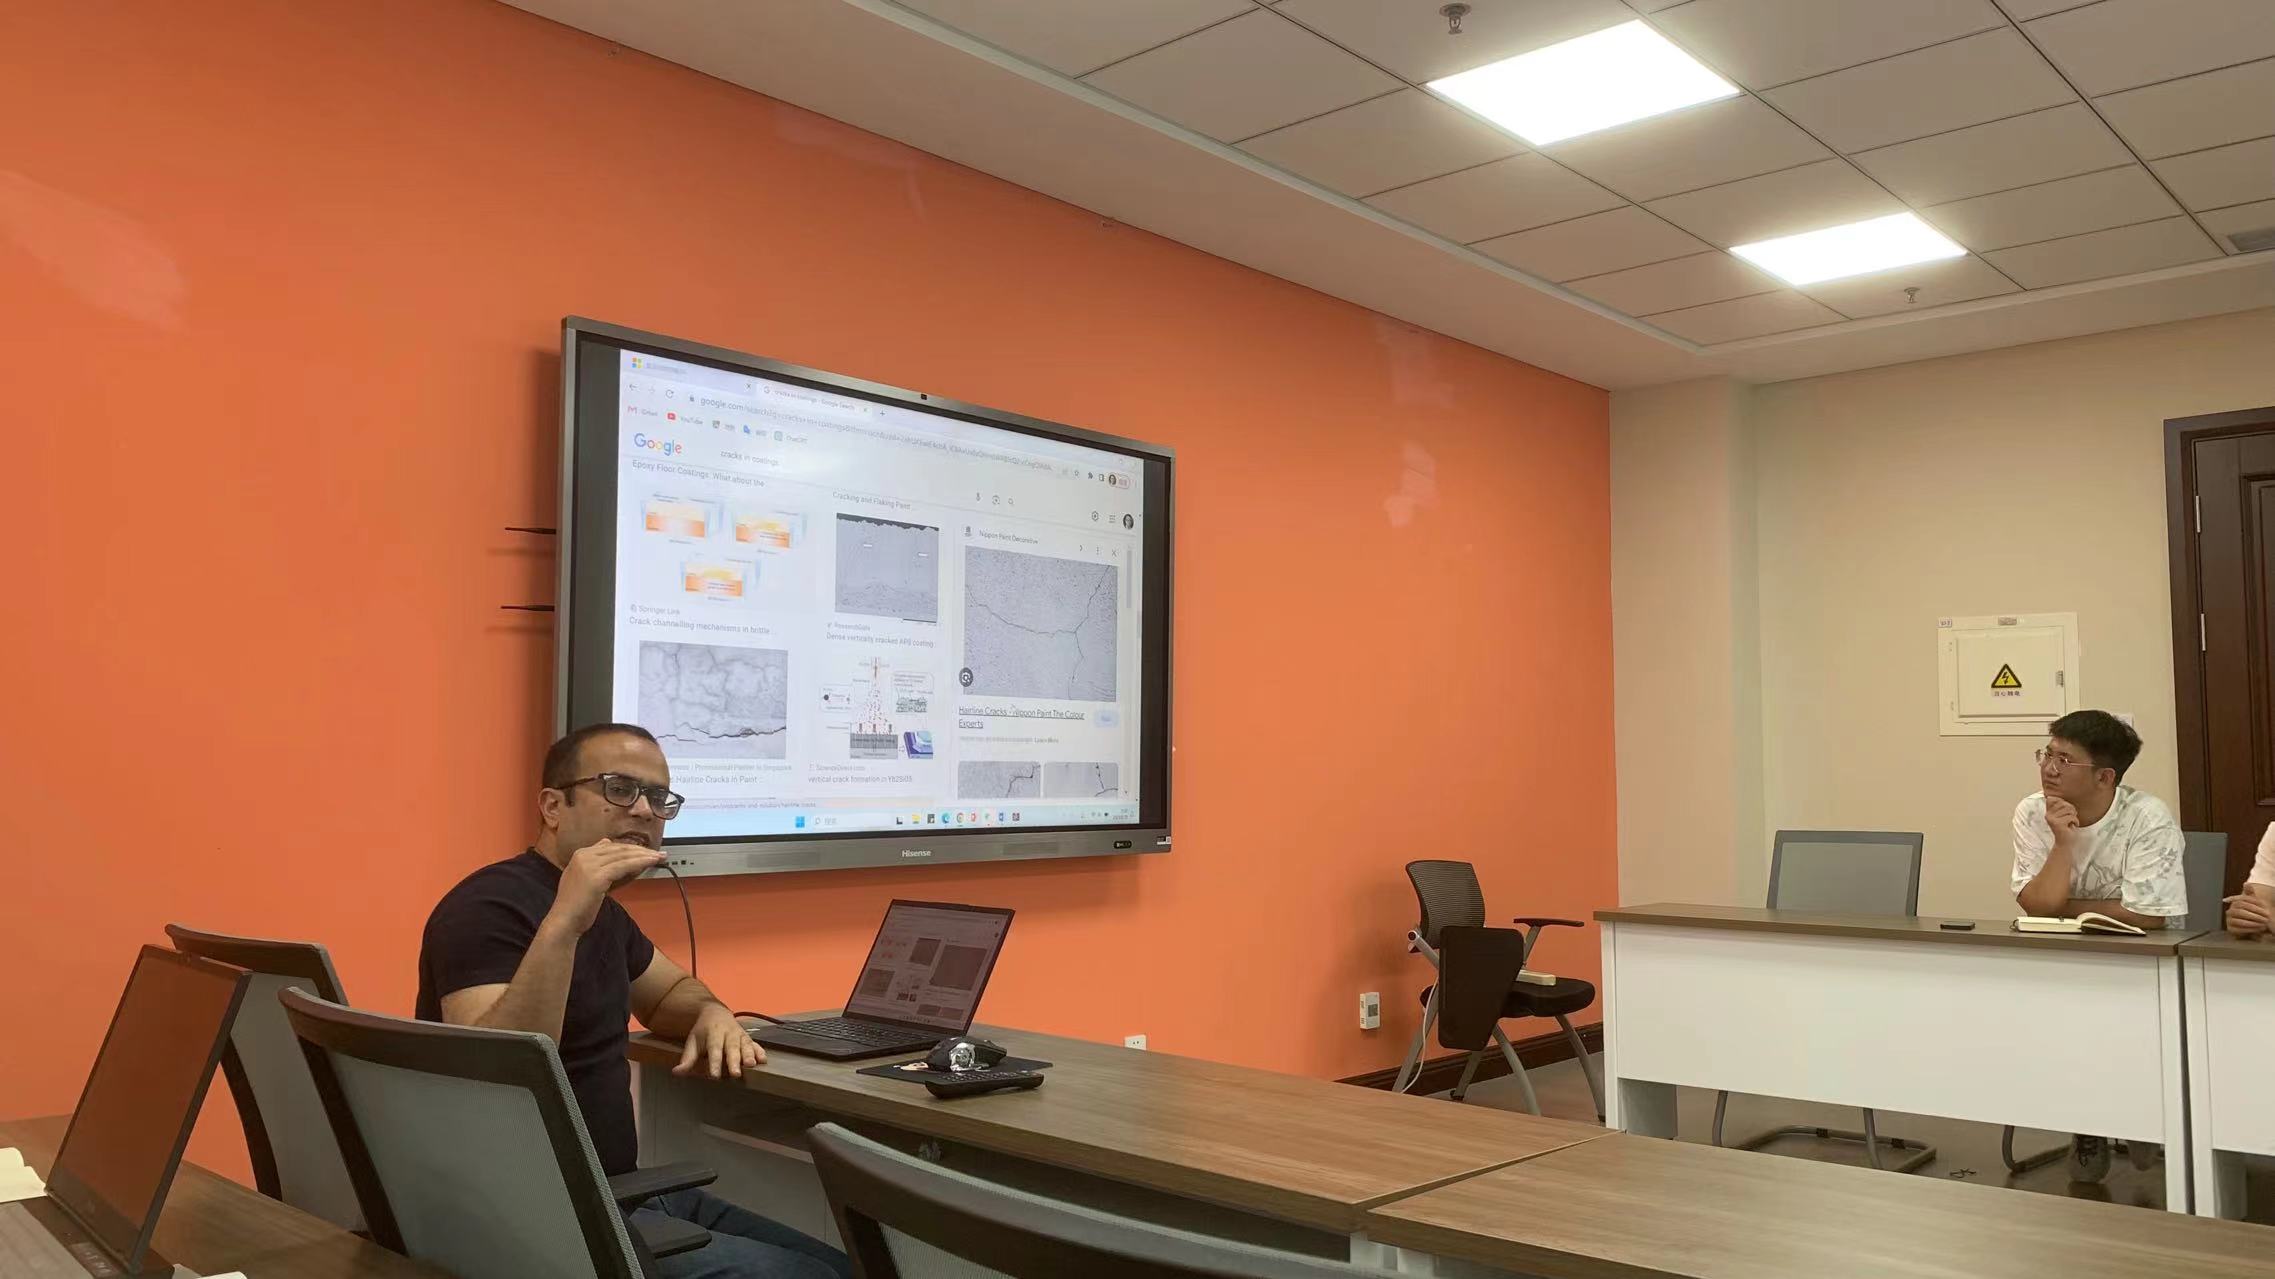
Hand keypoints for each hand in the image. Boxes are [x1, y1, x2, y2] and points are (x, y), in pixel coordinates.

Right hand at [547, 840, 663, 934]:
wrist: (564, 921)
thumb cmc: (577, 905)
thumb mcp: (585, 878)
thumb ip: (597, 863)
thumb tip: (608, 843)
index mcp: (580, 854)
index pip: (612, 847)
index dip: (631, 849)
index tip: (646, 852)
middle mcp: (584, 855)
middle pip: (619, 849)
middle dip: (641, 851)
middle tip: (658, 853)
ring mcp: (589, 864)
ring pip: (624, 856)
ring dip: (644, 855)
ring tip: (659, 857)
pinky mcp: (597, 876)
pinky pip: (624, 866)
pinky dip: (640, 862)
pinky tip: (651, 863)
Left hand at [675, 1004, 763, 1078]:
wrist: (715, 1012)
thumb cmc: (703, 1031)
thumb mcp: (692, 1042)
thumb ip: (687, 1059)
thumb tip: (677, 1073)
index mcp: (713, 1033)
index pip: (714, 1049)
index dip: (714, 1062)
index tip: (714, 1075)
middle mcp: (728, 1032)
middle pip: (731, 1048)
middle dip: (734, 1061)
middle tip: (735, 1074)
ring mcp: (739, 1034)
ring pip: (745, 1044)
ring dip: (749, 1055)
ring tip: (751, 1065)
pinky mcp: (747, 1037)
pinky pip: (755, 1044)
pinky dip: (759, 1051)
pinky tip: (763, 1060)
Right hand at [2044, 798, 2081, 841]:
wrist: (2065, 843)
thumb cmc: (2066, 828)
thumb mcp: (2062, 816)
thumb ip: (2058, 807)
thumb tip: (2050, 796)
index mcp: (2048, 812)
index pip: (2056, 799)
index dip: (2065, 804)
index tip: (2066, 813)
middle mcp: (2048, 815)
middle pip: (2064, 803)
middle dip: (2071, 810)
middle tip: (2071, 818)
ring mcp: (2052, 819)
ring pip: (2069, 810)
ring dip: (2074, 816)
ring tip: (2071, 822)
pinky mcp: (2057, 824)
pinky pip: (2071, 817)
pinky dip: (2076, 821)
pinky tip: (2073, 826)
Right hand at [2225, 893, 2272, 937]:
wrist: (2250, 925)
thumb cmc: (2252, 912)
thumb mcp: (2252, 902)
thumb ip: (2250, 893)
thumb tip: (2246, 883)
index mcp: (2234, 903)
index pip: (2243, 902)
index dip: (2255, 905)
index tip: (2266, 909)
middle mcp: (2229, 911)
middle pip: (2240, 912)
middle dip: (2255, 915)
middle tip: (2266, 918)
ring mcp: (2228, 920)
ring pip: (2239, 921)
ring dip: (2253, 923)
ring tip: (2264, 924)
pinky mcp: (2230, 929)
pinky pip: (2239, 929)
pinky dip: (2250, 929)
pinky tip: (2259, 929)